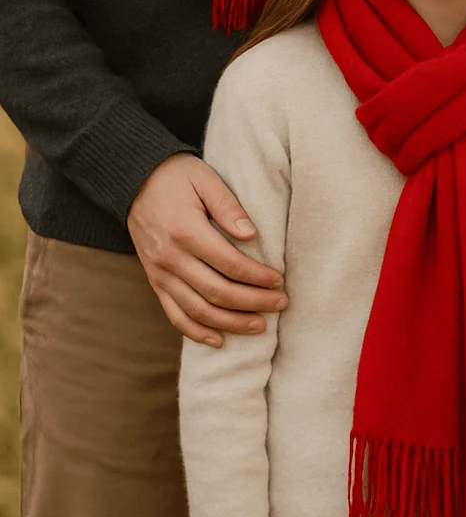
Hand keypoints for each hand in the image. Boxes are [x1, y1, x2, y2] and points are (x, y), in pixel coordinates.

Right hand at [127, 152, 286, 347]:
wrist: (135, 182)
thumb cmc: (177, 177)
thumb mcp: (205, 179)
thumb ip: (228, 206)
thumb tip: (252, 235)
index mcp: (186, 231)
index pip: (229, 264)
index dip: (257, 277)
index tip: (279, 281)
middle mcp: (171, 258)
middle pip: (217, 292)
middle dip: (253, 303)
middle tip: (281, 304)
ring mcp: (160, 274)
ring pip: (198, 311)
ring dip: (231, 322)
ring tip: (259, 325)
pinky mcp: (155, 282)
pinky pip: (174, 315)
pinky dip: (197, 332)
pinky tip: (219, 339)